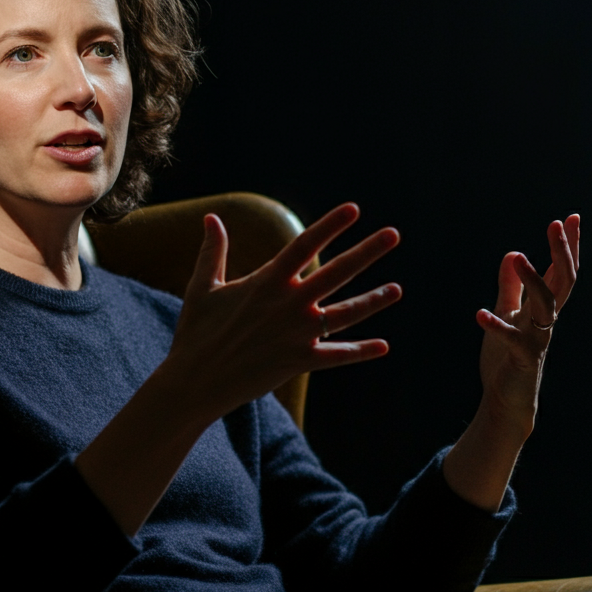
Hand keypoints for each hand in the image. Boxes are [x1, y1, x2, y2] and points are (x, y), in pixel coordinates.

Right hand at [164, 203, 402, 419]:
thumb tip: (212, 217)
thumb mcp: (202, 287)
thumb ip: (212, 251)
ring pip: (345, 314)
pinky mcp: (298, 361)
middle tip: (393, 235)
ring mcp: (296, 334)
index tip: (354, 210)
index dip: (331, 226)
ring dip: (373, 300)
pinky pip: (336, 356)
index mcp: (266, 281)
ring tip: (397, 289)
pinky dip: (359, 352)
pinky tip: (383, 346)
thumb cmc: (196, 332)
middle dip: (367, 252)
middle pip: (337, 273)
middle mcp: (287, 304)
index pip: (305, 245)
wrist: (195, 381)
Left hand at [475, 214, 579, 433]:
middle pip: (563, 281)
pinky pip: (513, 339)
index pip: (562, 271)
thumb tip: (511, 253)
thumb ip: (510, 286)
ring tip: (516, 256)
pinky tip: (480, 314)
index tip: (572, 217)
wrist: (506, 397)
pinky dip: (497, 325)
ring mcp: (537, 338)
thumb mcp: (508, 312)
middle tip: (557, 224)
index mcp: (543, 308)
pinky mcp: (522, 358)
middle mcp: (546, 320)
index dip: (569, 246)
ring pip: (546, 305)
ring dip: (532, 280)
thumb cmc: (507, 355)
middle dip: (563, 252)